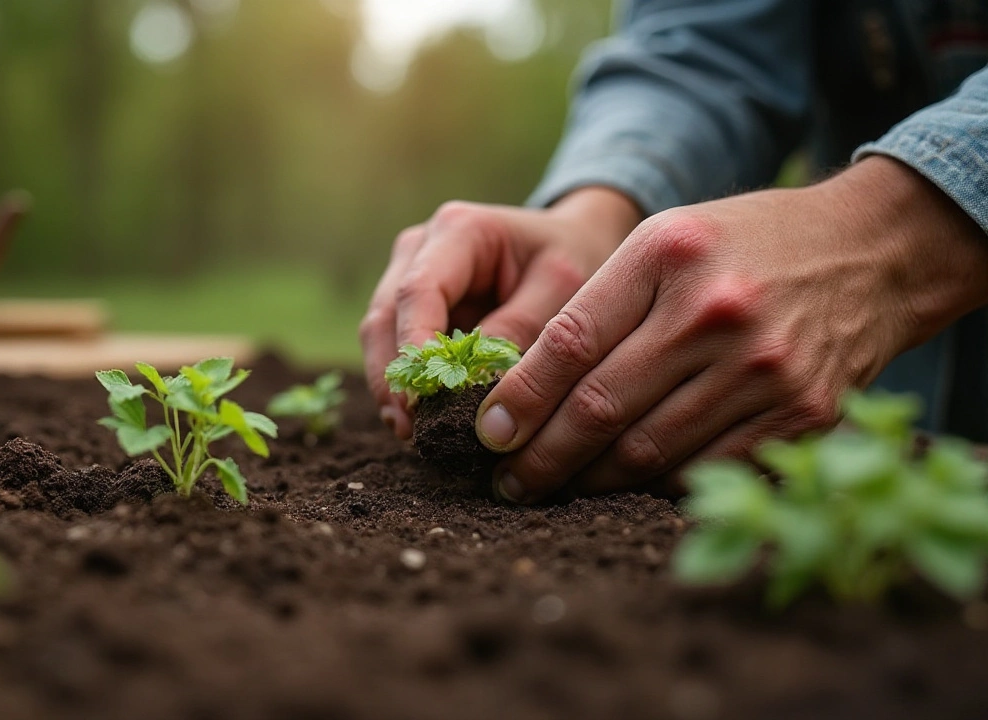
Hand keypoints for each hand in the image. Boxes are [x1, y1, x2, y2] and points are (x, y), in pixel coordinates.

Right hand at [360, 188, 642, 437]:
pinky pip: (395, 347)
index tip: (422, 399)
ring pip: (379, 334)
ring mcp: (408, 275)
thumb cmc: (572, 257)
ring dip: (391, 384)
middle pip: (385, 315)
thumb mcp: (563, 287)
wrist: (573, 242)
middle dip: (393, 375)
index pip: (418, 291)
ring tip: (410, 433)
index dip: (413, 347)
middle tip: (409, 428)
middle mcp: (420, 249)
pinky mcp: (412, 306)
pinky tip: (417, 421)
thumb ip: (519, 330)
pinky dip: (405, 383)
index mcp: (458, 231)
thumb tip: (473, 388)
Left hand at [478, 157, 987, 502]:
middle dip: (541, 455)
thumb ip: (601, 302)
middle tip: (506, 480)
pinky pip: (706, 471)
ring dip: (588, 481)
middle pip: (601, 406)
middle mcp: (715, 312)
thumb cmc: (744, 245)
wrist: (870, 252)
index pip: (569, 343)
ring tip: (551, 489)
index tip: (488, 432)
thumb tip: (523, 388)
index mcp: (668, 255)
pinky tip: (621, 488)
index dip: (519, 398)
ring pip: (648, 451)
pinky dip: (654, 486)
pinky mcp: (802, 414)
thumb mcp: (665, 241)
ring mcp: (764, 369)